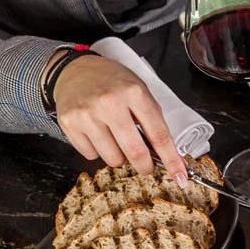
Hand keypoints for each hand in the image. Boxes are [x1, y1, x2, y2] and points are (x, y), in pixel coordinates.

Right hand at [52, 55, 187, 183]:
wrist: (76, 71)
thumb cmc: (114, 84)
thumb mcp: (140, 93)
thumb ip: (155, 124)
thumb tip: (173, 159)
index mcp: (134, 93)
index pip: (159, 135)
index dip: (171, 160)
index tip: (180, 177)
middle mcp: (110, 103)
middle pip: (135, 152)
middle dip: (145, 166)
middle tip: (146, 166)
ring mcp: (87, 114)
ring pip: (112, 159)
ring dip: (120, 157)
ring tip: (116, 139)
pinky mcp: (69, 123)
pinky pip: (91, 156)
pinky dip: (98, 151)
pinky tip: (97, 133)